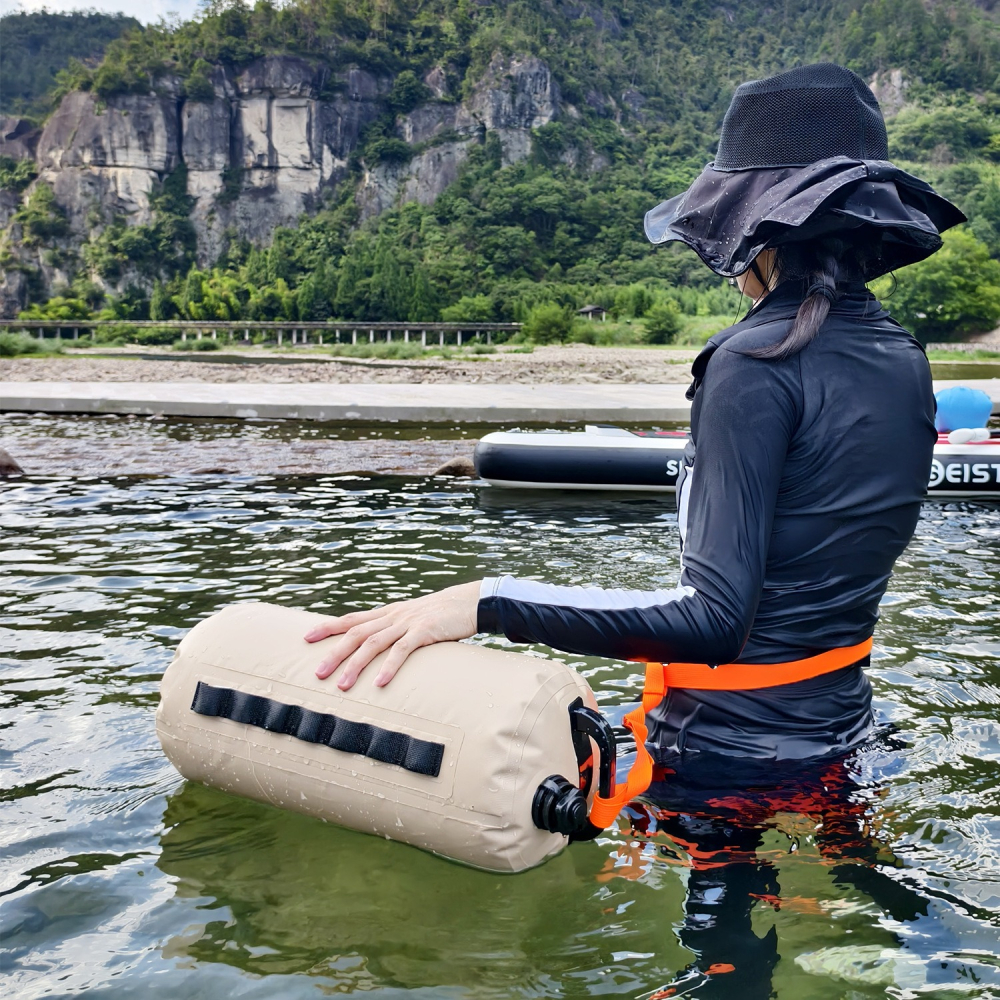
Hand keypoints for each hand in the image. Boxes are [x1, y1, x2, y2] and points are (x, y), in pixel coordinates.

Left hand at [304, 581, 481, 689]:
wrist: (470, 601)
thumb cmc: (443, 616)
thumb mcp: (414, 621)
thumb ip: (397, 633)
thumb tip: (381, 653)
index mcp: (389, 613)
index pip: (352, 619)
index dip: (328, 627)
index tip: (306, 637)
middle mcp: (393, 616)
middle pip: (356, 633)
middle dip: (334, 652)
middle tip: (317, 672)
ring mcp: (408, 623)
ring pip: (374, 643)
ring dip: (356, 665)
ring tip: (342, 685)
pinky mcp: (425, 631)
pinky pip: (403, 650)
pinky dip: (390, 666)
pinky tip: (380, 683)